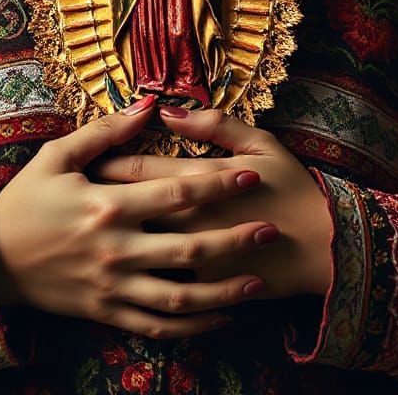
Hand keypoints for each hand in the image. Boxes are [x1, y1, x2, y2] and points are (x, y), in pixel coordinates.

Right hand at [0, 95, 279, 338]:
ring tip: (257, 282)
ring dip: (223, 291)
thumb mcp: (57, 155)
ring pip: (180, 296)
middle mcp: (115, 249)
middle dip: (234, 238)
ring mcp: (112, 287)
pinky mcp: (106, 313)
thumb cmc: (25, 200)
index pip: (176, 193)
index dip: (219, 184)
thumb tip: (149, 104)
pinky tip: (221, 318)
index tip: (252, 174)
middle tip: (270, 228)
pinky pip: (158, 326)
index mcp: (107, 205)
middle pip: (188, 248)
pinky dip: (193, 327)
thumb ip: (106, 130)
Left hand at [90, 107, 332, 300]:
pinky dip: (136, 274)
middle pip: (127, 207)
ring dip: (110, 238)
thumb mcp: (260, 144)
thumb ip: (214, 124)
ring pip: (136, 247)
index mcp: (198, 180)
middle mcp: (187, 220)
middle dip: (97, 197)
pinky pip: (159, 283)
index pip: (137, 167)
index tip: (87, 158)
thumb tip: (168, 109)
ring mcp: (192, 258)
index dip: (107, 160)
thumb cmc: (291, 188)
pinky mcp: (201, 288)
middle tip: (72, 192)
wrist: (325, 247)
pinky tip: (121, 269)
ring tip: (87, 231)